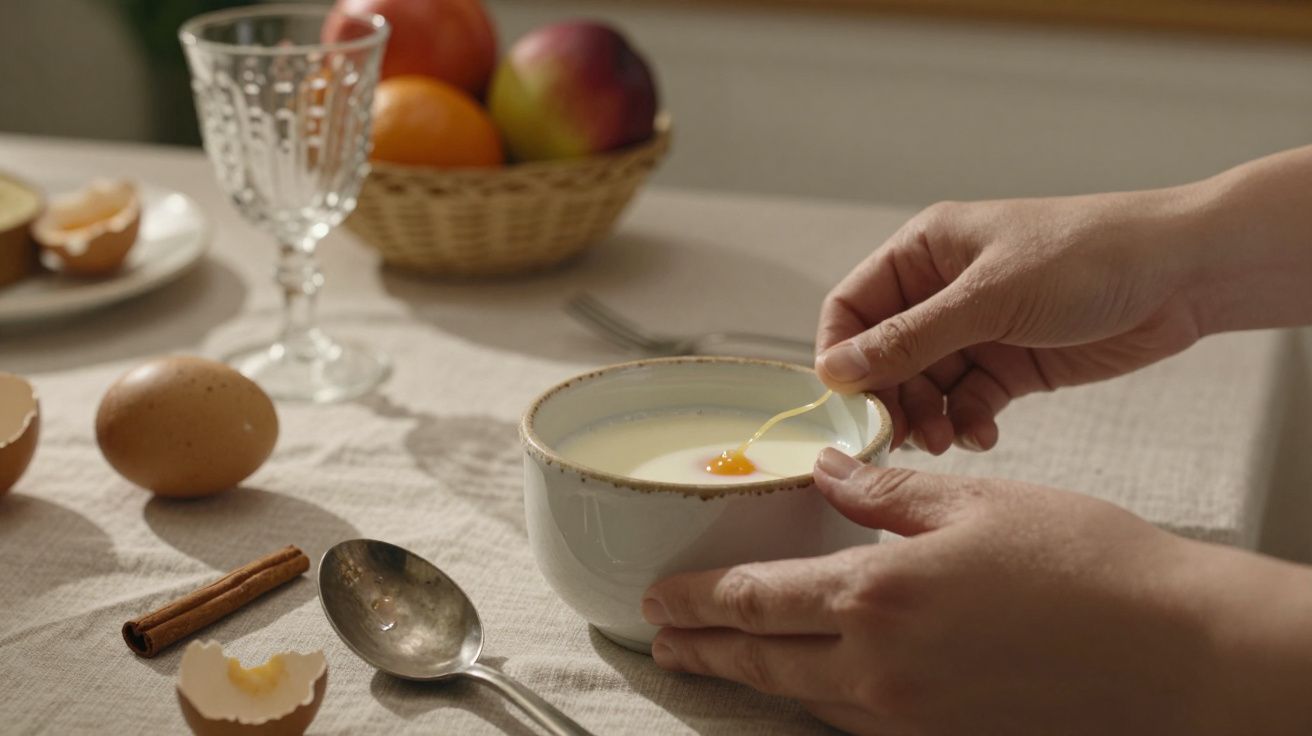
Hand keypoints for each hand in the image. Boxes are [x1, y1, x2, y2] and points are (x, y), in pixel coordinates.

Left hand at [642, 450, 1311, 735]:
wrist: (1172, 651)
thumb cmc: (1084, 565)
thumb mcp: (972, 503)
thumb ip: (883, 491)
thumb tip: (828, 472)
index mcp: (877, 596)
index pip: (754, 601)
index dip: (697, 602)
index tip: (659, 601)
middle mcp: (879, 667)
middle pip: (761, 662)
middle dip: (702, 651)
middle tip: (662, 643)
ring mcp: (910, 714)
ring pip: (802, 697)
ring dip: (751, 677)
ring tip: (717, 662)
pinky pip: (852, 719)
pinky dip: (813, 698)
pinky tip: (807, 682)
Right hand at [815, 189, 1206, 452]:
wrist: (1182, 276)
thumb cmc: (1089, 257)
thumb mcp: (989, 298)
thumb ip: (910, 338)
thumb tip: (840, 368)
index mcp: (925, 252)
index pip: (852, 308)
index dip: (841, 355)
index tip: (846, 402)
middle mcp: (942, 292)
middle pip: (883, 357)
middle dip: (890, 399)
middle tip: (901, 437)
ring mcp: (977, 331)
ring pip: (924, 387)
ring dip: (928, 419)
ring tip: (947, 440)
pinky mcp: (1010, 365)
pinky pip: (967, 403)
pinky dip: (968, 424)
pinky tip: (984, 434)